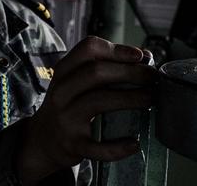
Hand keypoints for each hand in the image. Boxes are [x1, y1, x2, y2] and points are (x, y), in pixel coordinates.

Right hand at [15, 37, 155, 185]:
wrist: (43, 140)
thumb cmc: (69, 106)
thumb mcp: (75, 82)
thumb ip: (104, 68)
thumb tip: (145, 58)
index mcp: (64, 72)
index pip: (88, 49)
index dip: (117, 50)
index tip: (141, 56)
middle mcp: (61, 91)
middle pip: (96, 72)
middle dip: (130, 72)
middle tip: (153, 78)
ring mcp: (65, 117)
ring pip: (98, 101)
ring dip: (131, 98)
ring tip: (151, 100)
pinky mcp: (72, 143)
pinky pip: (97, 146)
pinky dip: (118, 146)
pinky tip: (134, 143)